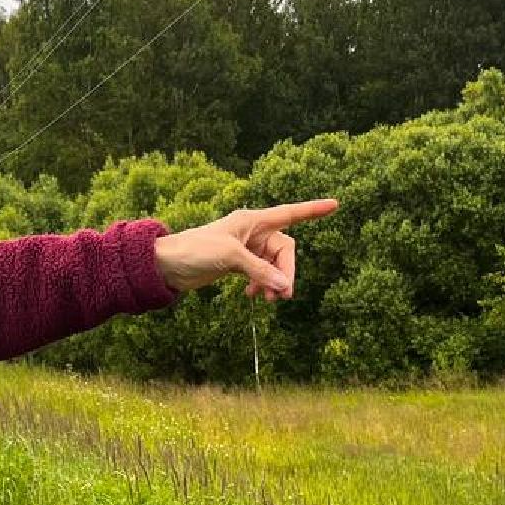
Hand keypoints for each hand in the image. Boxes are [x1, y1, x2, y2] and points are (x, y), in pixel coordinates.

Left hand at [152, 199, 337, 299]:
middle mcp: (252, 232)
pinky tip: (252, 296)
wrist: (168, 265)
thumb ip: (260, 271)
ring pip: (274, 265)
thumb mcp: (231, 257)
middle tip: (282, 296)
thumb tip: (285, 286)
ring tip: (268, 300)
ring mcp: (246, 249)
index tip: (335, 204)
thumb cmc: (196, 250)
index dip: (313, 210)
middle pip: (284, 251)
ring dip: (275, 282)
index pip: (290, 213)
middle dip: (286, 272)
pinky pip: (261, 274)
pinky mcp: (238, 265)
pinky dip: (262, 285)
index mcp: (253, 220)